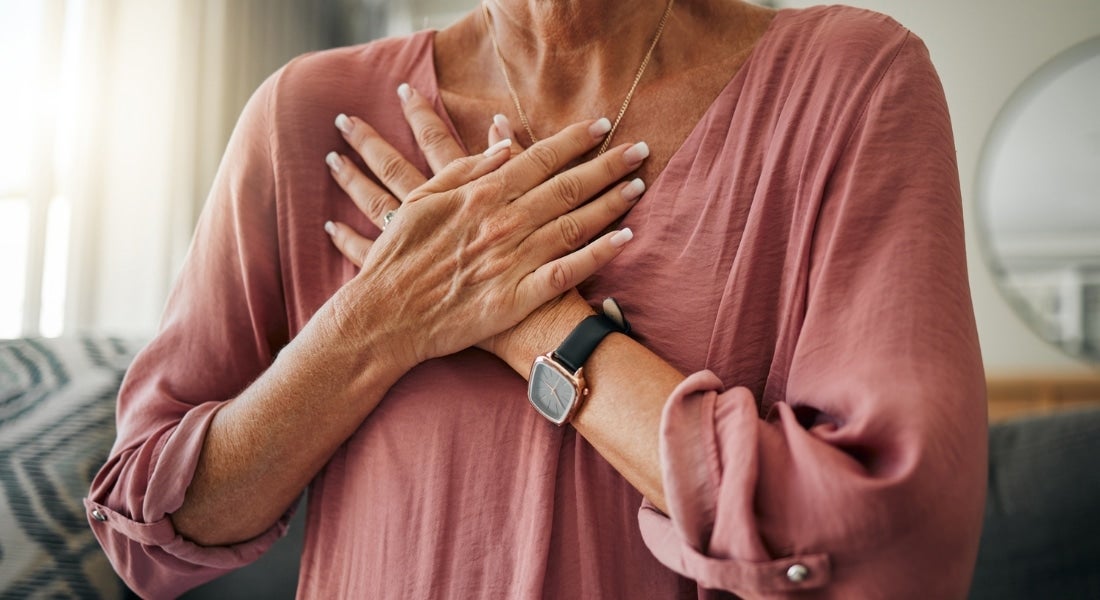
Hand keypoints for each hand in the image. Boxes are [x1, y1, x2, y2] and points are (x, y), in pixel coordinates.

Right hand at [324, 85, 648, 370]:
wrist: (387, 316)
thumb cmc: (399, 256)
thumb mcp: (423, 200)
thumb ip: (466, 169)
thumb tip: (506, 146)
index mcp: (481, 195)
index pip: (538, 159)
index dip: (573, 141)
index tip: (601, 125)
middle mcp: (503, 223)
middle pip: (566, 187)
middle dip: (606, 165)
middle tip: (639, 149)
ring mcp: (513, 261)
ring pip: (573, 224)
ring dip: (610, 203)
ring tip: (639, 186)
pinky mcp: (517, 298)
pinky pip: (566, 274)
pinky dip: (597, 256)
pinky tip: (624, 240)